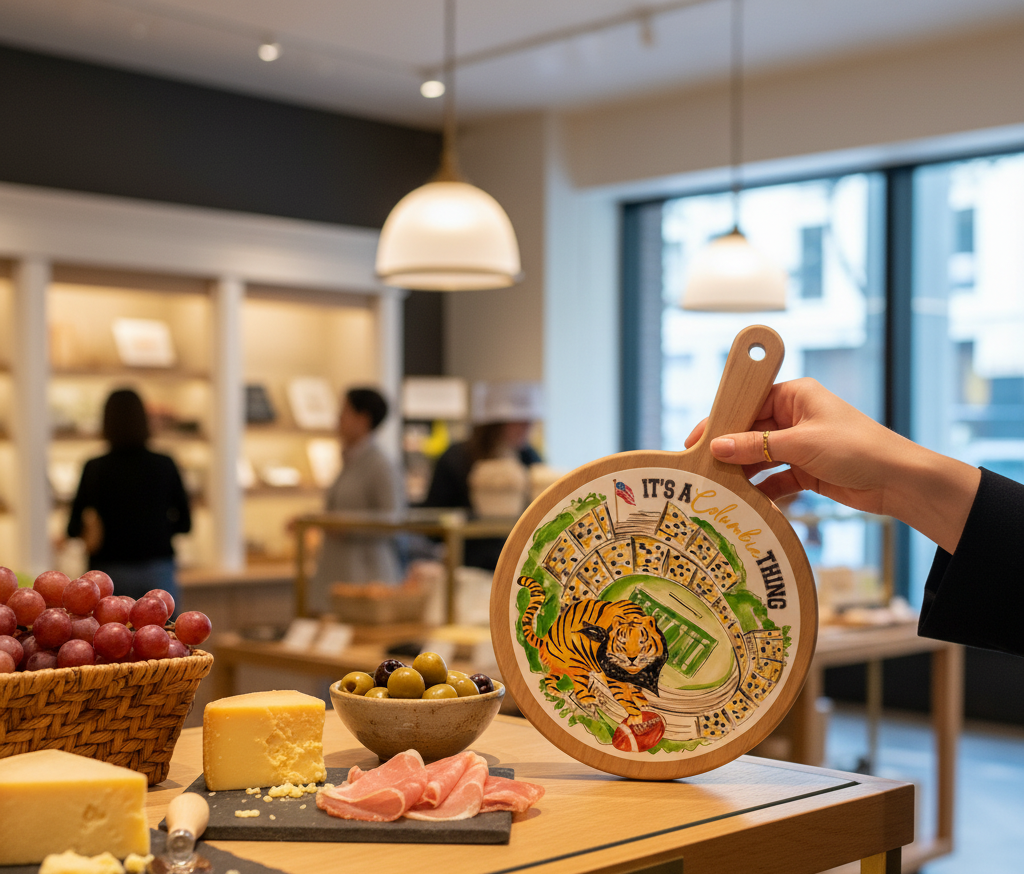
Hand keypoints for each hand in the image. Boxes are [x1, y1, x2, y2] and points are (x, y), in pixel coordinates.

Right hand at [684, 378, 979, 552]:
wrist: (899, 481)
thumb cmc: (856, 448)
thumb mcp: (800, 444)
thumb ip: (756, 446)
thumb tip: (717, 447)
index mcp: (795, 395)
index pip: (748, 402)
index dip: (721, 419)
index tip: (695, 438)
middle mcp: (795, 416)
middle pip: (750, 430)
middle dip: (729, 449)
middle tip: (701, 466)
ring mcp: (801, 444)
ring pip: (760, 455)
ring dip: (744, 470)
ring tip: (718, 484)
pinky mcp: (807, 469)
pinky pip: (775, 477)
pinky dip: (762, 487)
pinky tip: (746, 498)